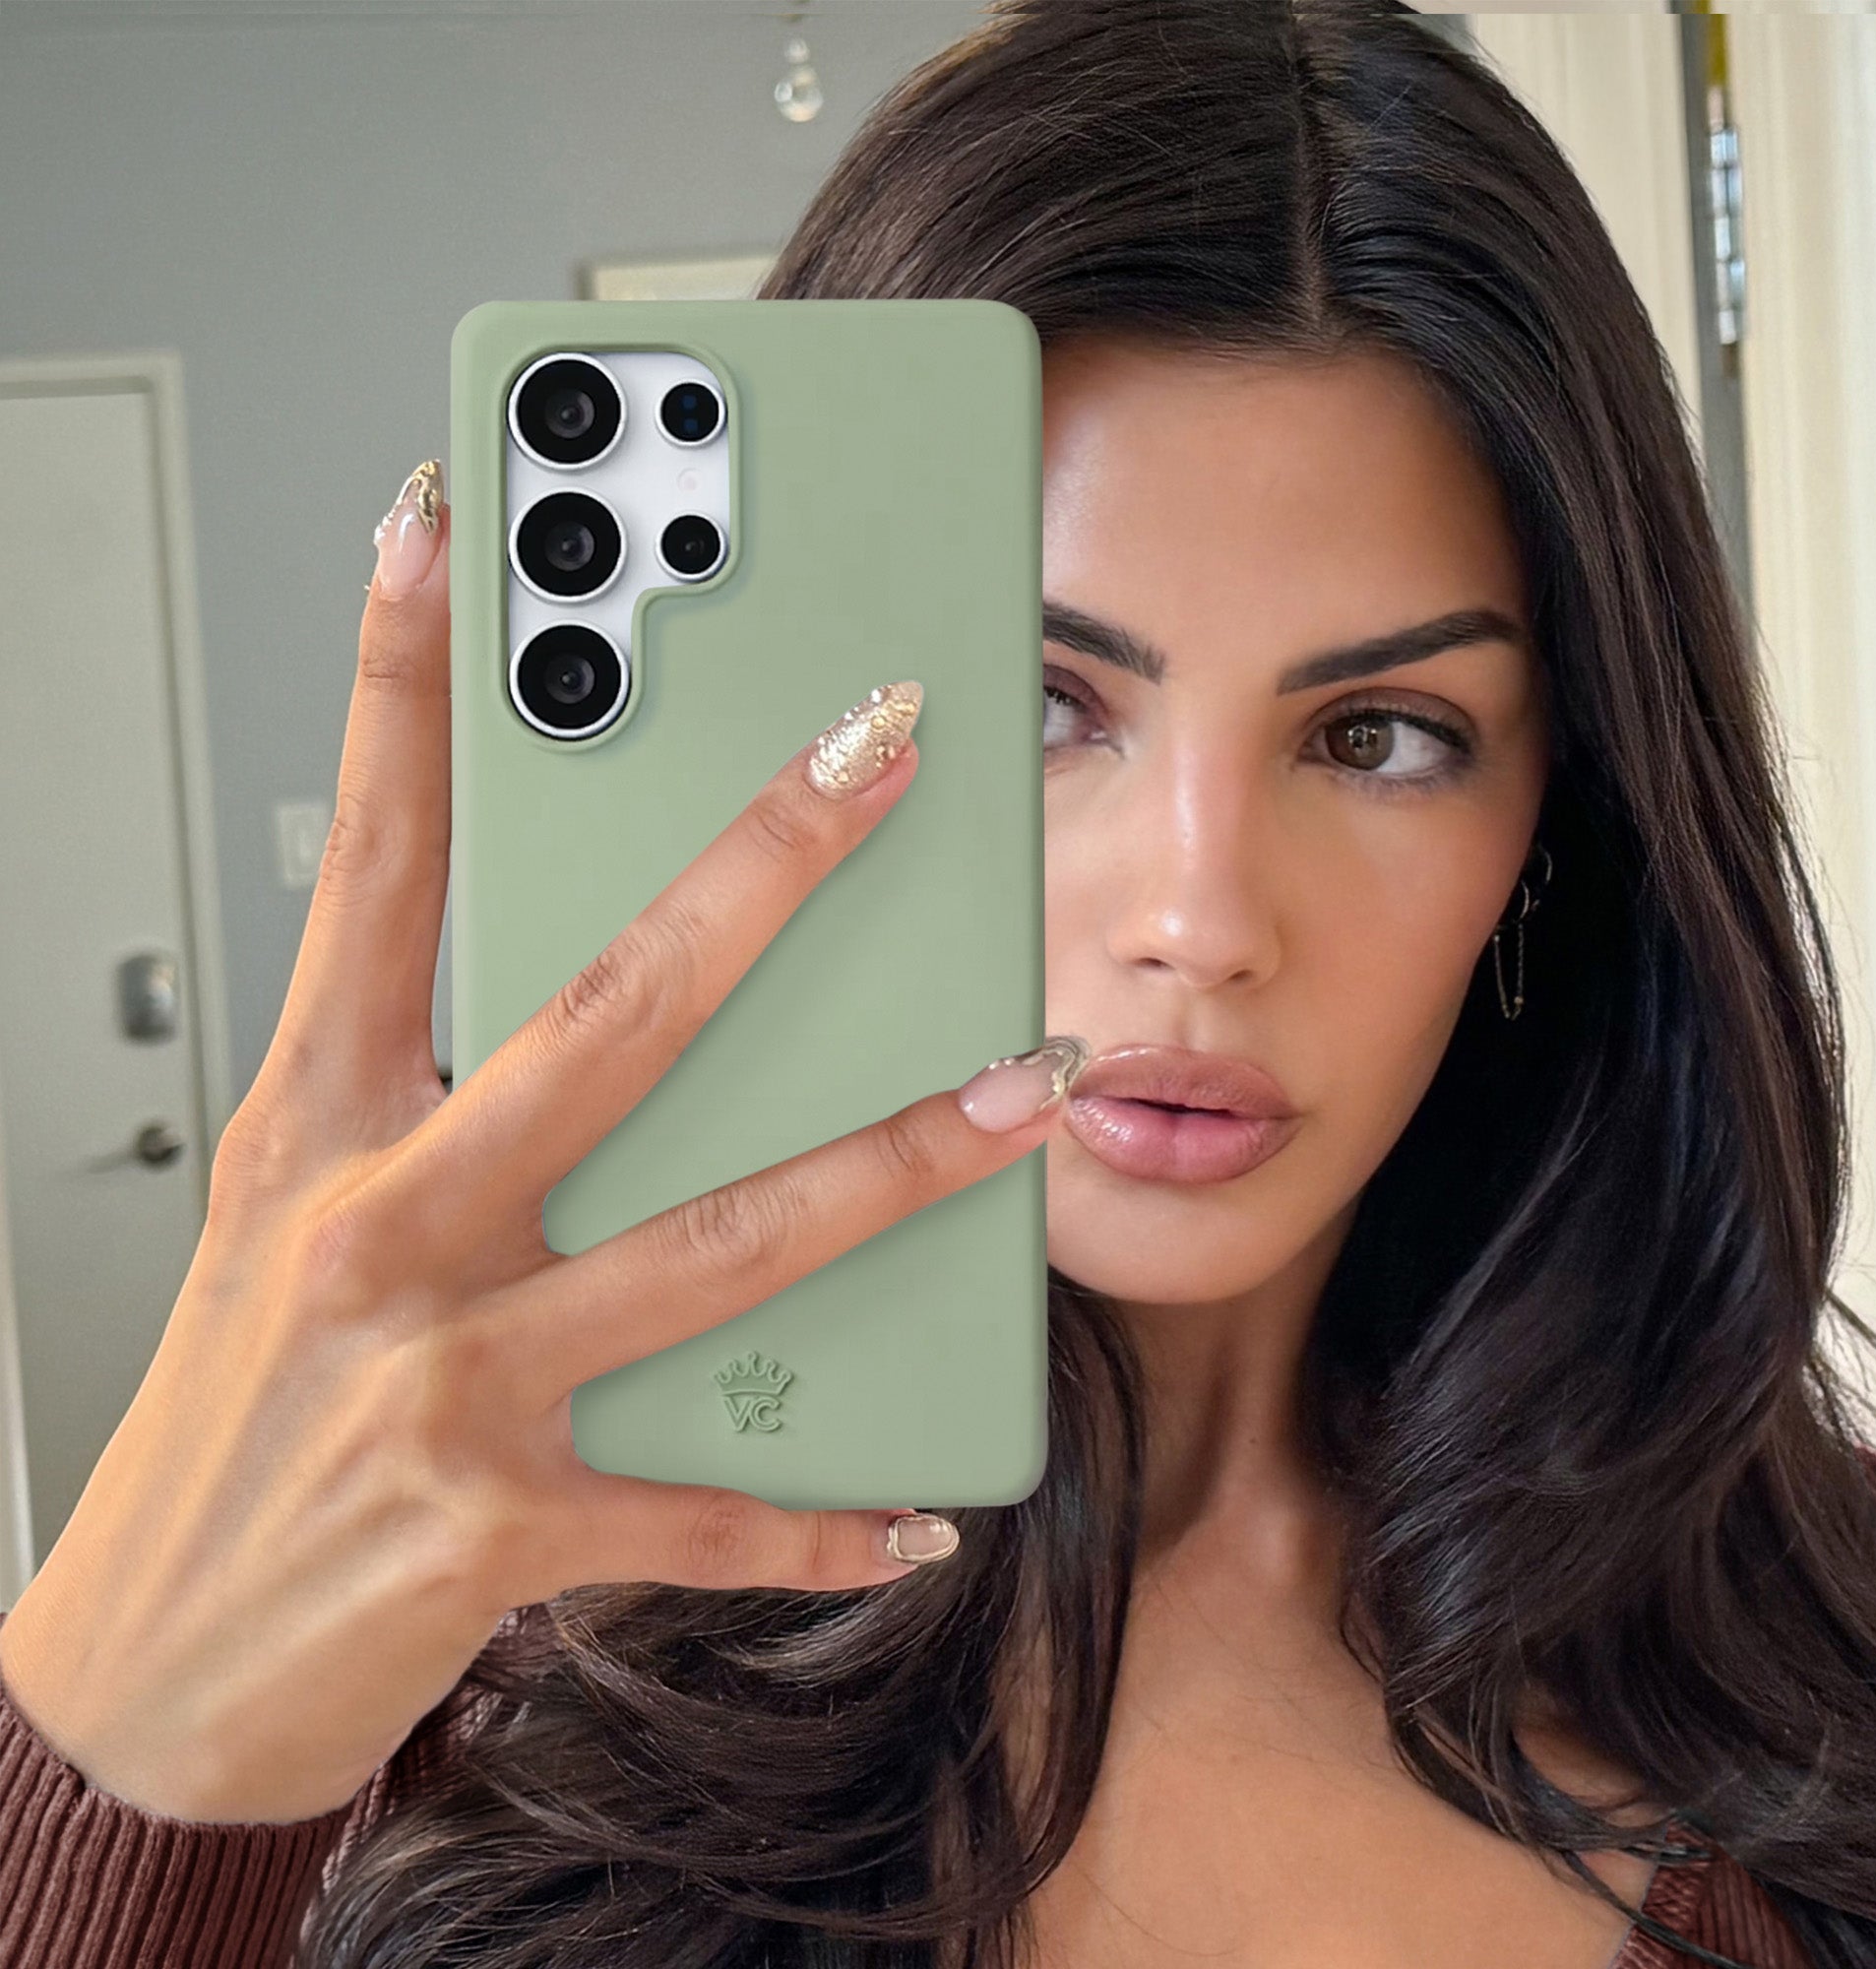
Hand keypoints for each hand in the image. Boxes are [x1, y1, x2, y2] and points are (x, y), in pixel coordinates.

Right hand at [0, 460, 1084, 1823]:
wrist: (144, 1671)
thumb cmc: (236, 1417)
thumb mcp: (294, 1215)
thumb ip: (427, 1091)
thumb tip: (597, 981)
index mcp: (313, 1124)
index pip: (367, 865)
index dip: (399, 685)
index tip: (447, 523)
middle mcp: (380, 1225)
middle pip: (608, 1011)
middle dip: (764, 869)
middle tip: (885, 745)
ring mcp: (447, 1376)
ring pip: (719, 1242)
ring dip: (895, 1163)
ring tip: (1025, 1088)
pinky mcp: (501, 1526)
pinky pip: (706, 1516)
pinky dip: (819, 1516)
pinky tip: (920, 1500)